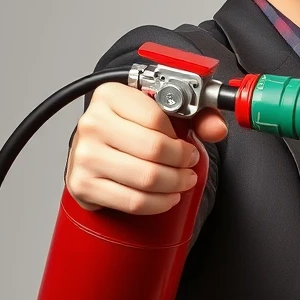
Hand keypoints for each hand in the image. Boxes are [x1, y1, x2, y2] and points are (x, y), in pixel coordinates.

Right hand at [66, 81, 227, 214]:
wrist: (97, 148)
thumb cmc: (130, 129)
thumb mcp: (162, 112)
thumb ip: (198, 115)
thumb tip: (216, 129)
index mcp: (110, 96)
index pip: (156, 119)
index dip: (179, 137)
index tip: (187, 146)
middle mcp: (92, 123)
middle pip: (153, 150)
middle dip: (182, 163)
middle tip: (189, 165)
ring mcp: (84, 155)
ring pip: (146, 178)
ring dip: (174, 184)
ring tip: (182, 181)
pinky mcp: (83, 185)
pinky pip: (133, 201)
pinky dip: (159, 203)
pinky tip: (167, 196)